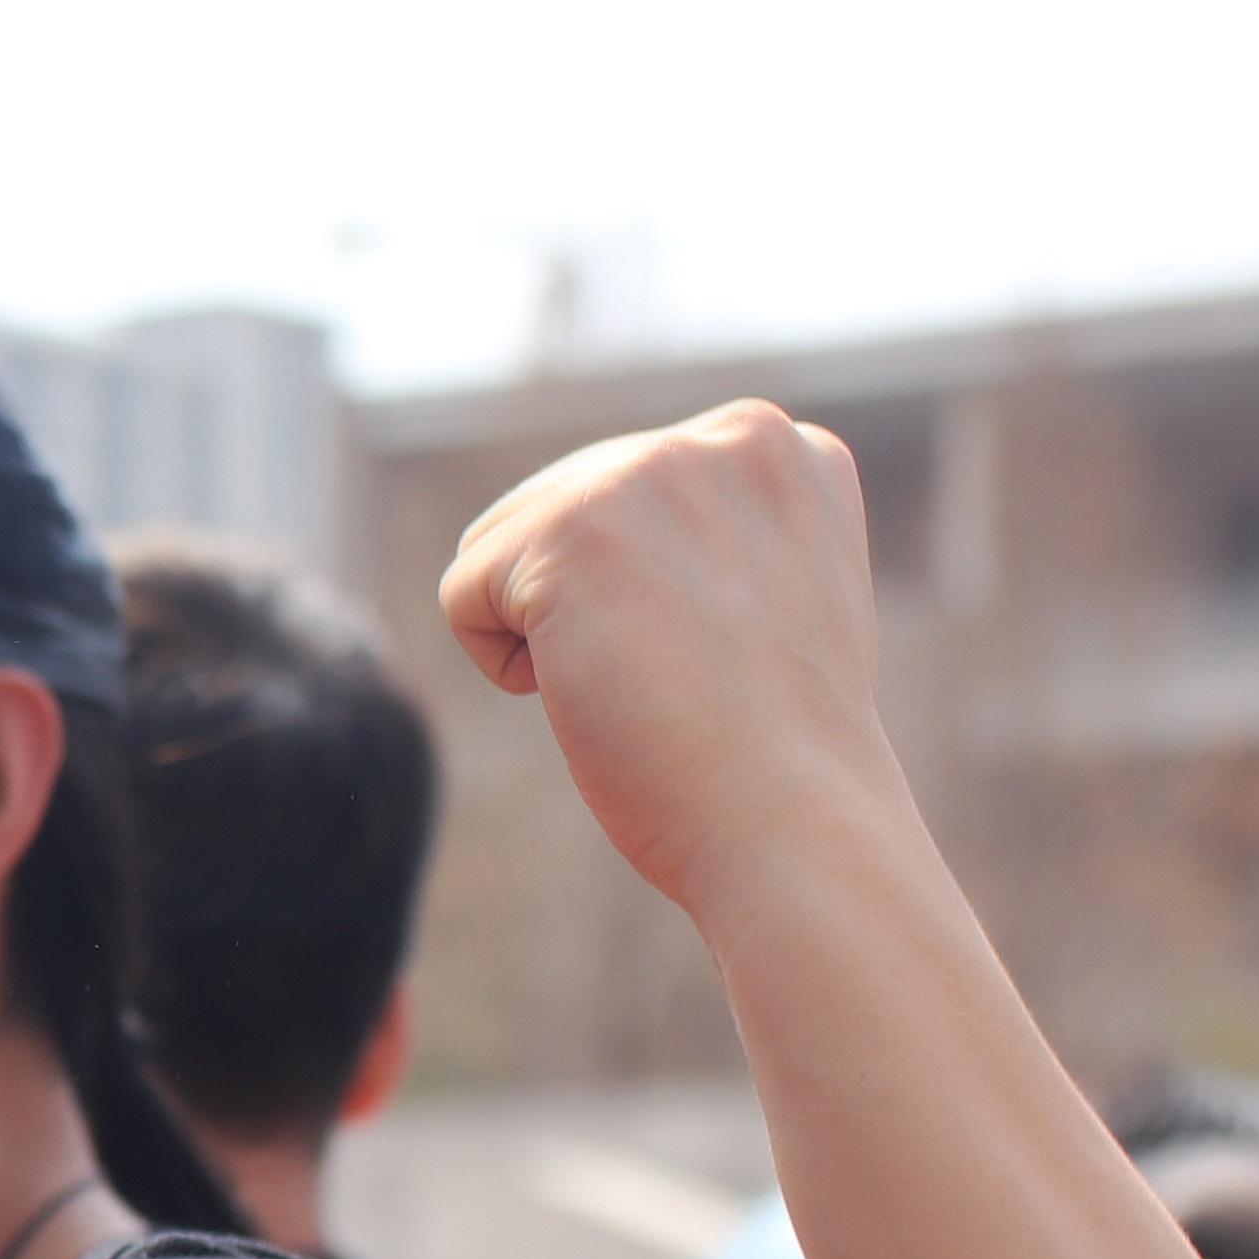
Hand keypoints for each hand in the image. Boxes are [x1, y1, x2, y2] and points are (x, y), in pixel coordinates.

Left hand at [434, 401, 904, 916]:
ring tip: (648, 681)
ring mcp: (649, 471)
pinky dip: (503, 665)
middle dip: (591, 608)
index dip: (646, 593)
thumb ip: (708, 531)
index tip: (729, 654)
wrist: (795, 823)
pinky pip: (463, 592)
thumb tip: (614, 531)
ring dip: (547, 631)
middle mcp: (729, 435)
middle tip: (686, 678)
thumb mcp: (770, 596)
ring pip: (505, 544)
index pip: (630, 494)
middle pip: (559, 507)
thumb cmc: (778, 748)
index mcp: (783, 449)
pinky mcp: (569, 529)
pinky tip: (597, 694)